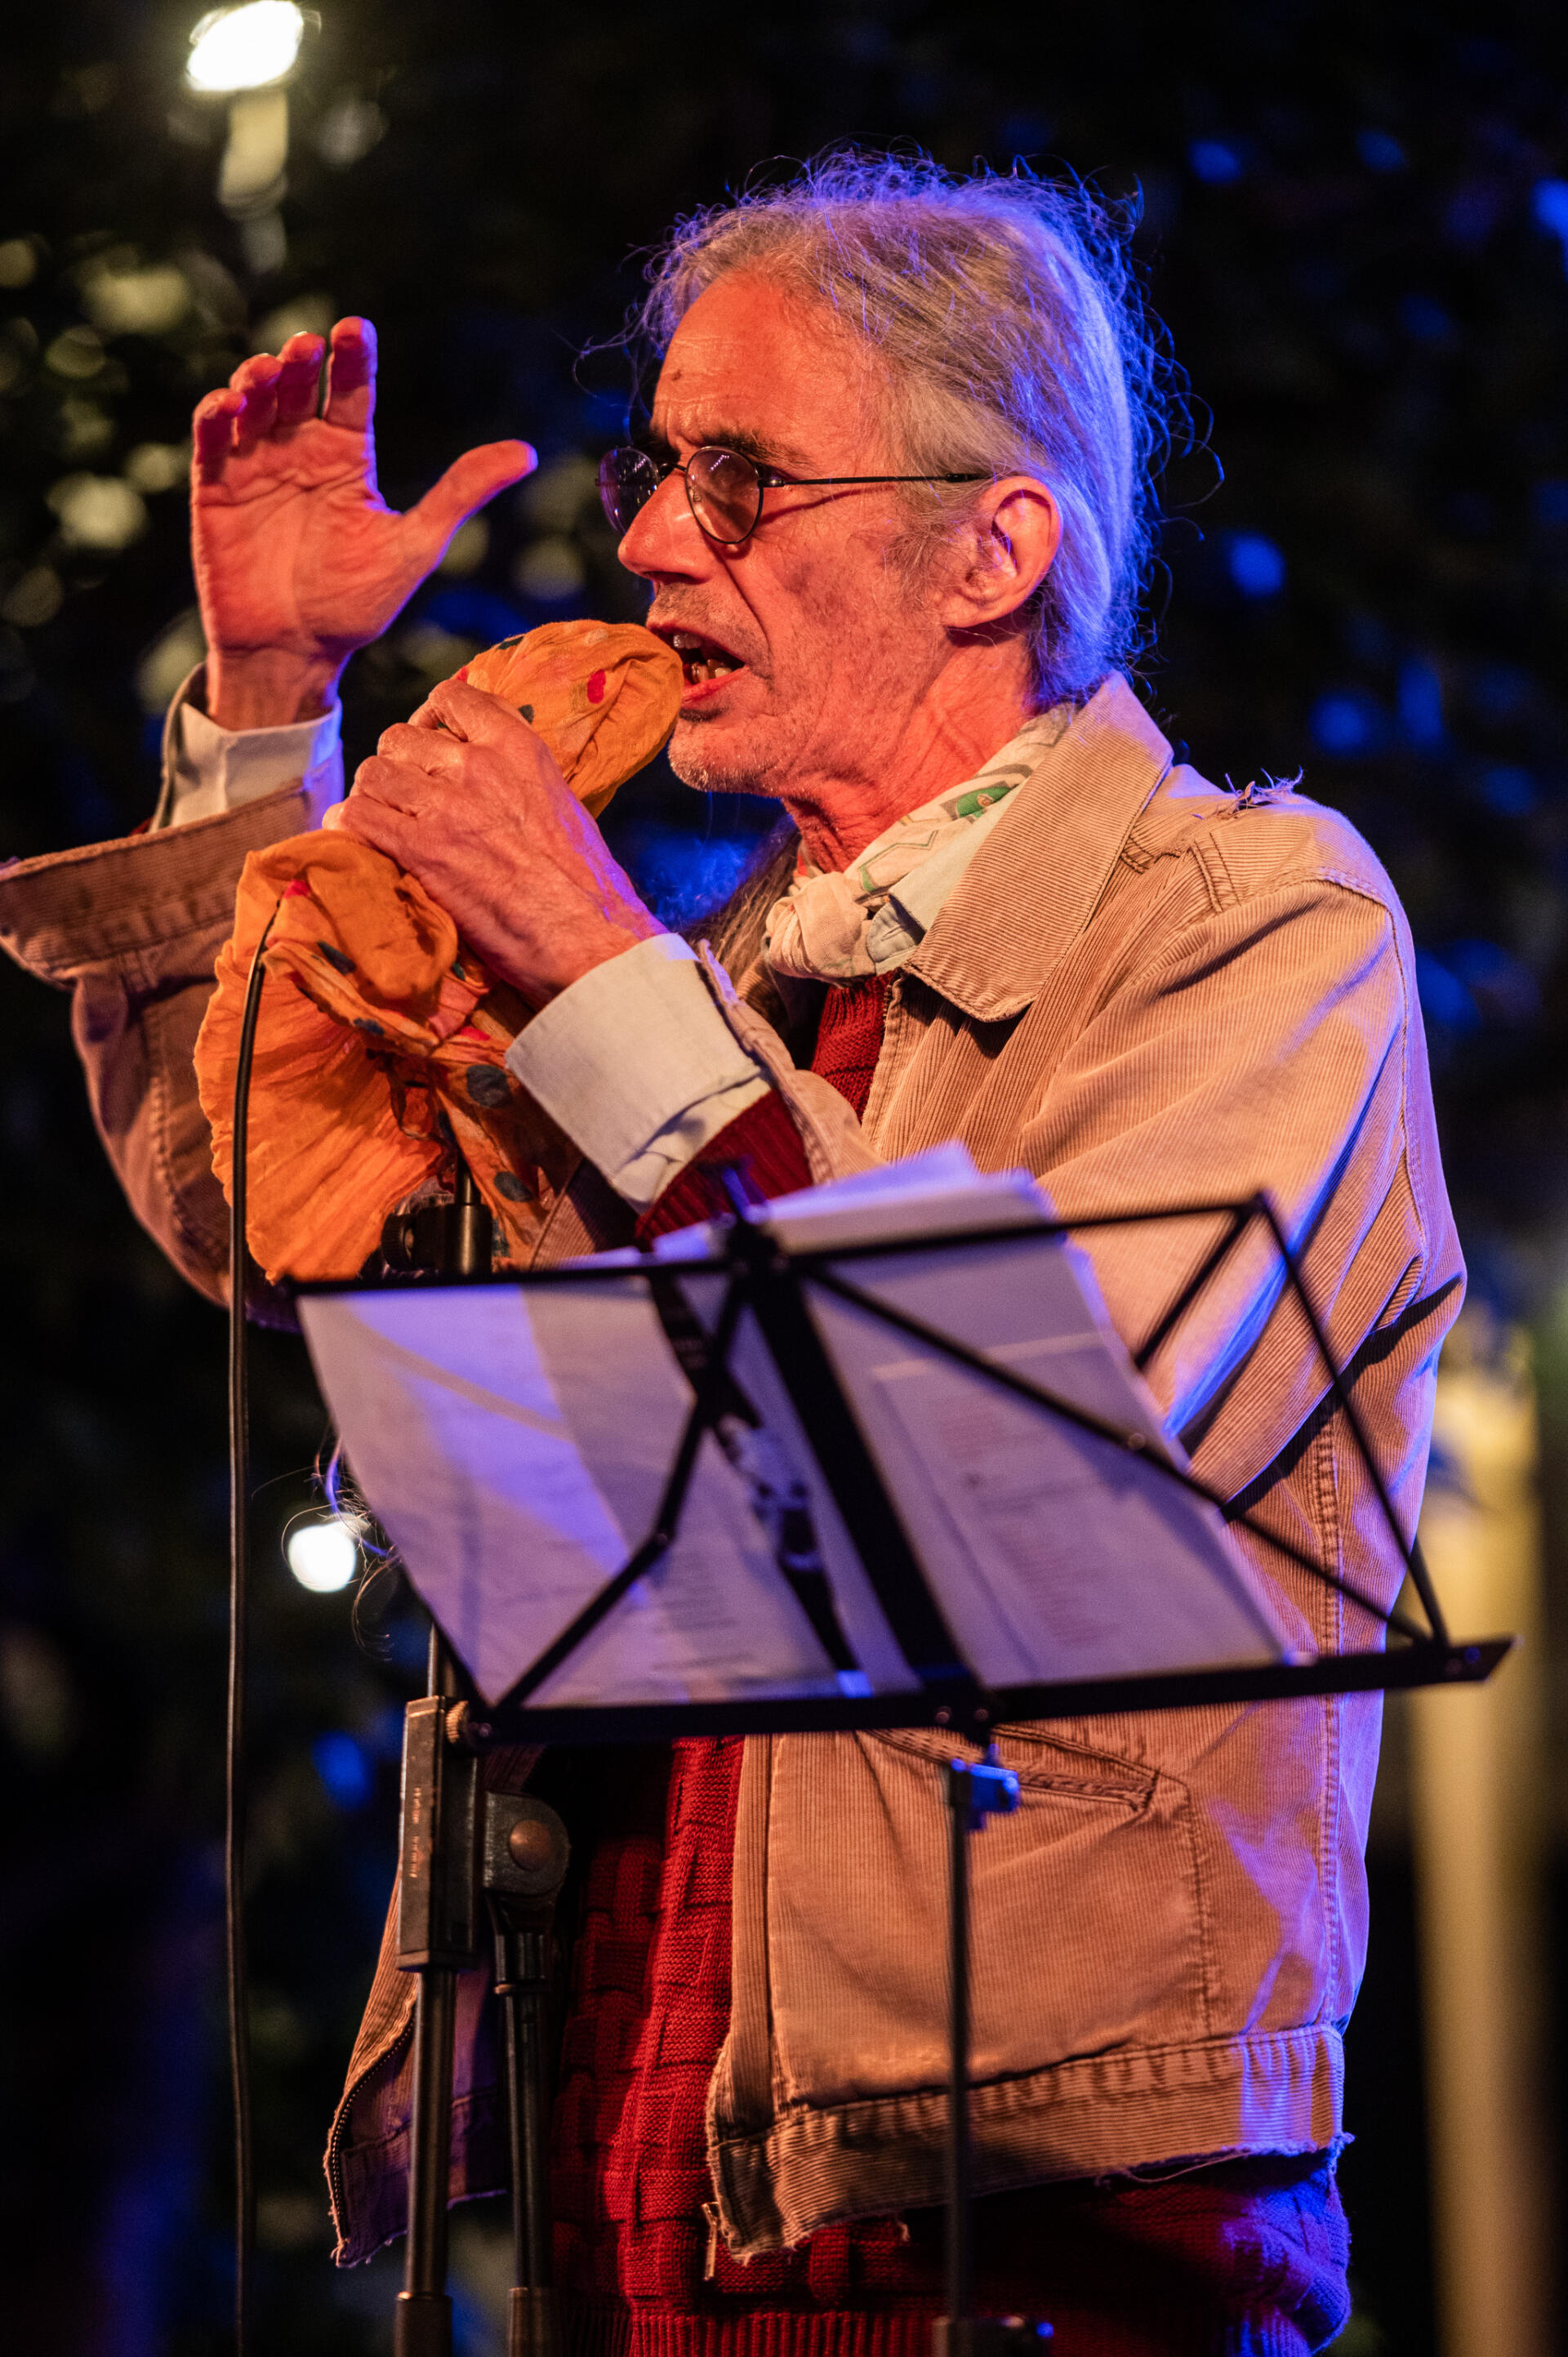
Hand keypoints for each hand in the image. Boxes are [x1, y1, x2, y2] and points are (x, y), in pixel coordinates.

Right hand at [191, 318, 533, 729]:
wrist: (293, 655)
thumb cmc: (356, 606)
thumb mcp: (414, 545)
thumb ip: (461, 494)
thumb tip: (527, 453)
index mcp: (348, 458)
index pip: (351, 393)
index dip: (351, 357)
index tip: (354, 329)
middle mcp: (301, 452)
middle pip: (298, 387)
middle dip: (299, 360)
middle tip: (306, 347)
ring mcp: (256, 467)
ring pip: (253, 403)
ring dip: (256, 380)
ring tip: (266, 373)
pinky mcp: (216, 490)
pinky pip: (211, 442)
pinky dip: (214, 417)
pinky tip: (228, 406)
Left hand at [334, 676, 663, 1005]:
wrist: (588, 937)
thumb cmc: (587, 888)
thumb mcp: (561, 807)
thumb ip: (519, 782)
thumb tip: (492, 788)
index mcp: (519, 748)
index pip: (452, 697)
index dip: (430, 720)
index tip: (430, 747)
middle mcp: (479, 765)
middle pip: (400, 736)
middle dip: (396, 767)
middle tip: (402, 800)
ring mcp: (447, 805)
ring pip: (373, 773)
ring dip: (371, 799)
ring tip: (381, 825)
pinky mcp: (422, 850)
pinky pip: (358, 817)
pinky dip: (351, 829)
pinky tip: (363, 845)